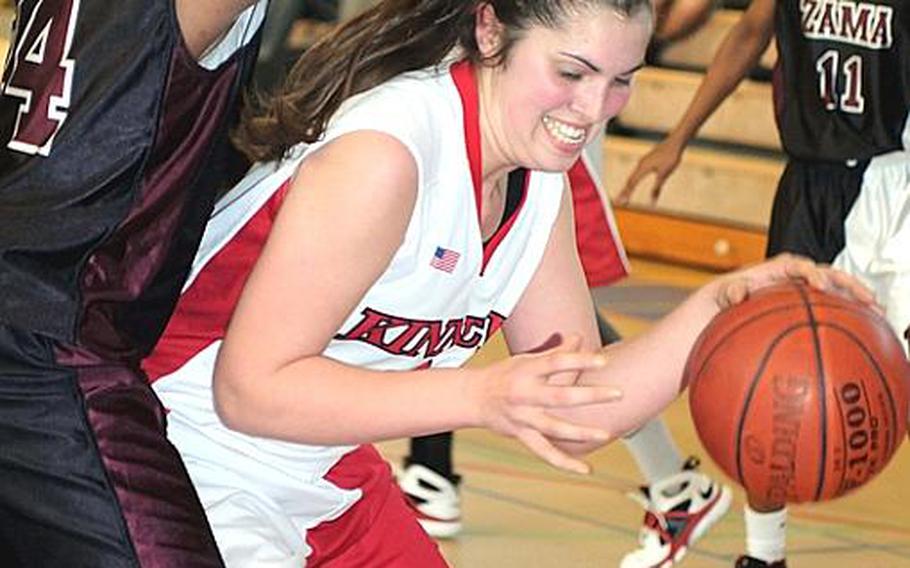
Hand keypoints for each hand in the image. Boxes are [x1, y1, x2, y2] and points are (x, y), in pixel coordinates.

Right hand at [467, 335, 621, 473]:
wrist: (473, 397)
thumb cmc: (505, 374)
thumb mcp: (526, 359)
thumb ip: (555, 352)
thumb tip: (579, 337)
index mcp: (527, 370)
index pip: (556, 363)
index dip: (579, 361)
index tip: (603, 361)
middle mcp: (525, 394)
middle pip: (560, 396)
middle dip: (590, 396)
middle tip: (618, 393)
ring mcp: (523, 417)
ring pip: (554, 427)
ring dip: (581, 432)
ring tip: (606, 434)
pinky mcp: (522, 435)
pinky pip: (545, 452)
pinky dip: (564, 462)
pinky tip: (586, 469)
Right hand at [615, 138, 683, 205]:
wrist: (675, 142)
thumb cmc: (670, 158)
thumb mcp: (664, 174)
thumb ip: (657, 188)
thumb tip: (652, 202)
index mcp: (643, 168)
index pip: (632, 184)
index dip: (626, 194)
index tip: (622, 202)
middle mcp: (640, 164)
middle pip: (630, 180)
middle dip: (624, 191)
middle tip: (619, 201)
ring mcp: (643, 161)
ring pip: (633, 176)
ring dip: (628, 186)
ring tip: (625, 194)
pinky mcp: (647, 160)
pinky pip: (637, 172)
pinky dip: (634, 180)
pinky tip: (634, 183)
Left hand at [712, 253, 879, 312]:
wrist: (730, 302)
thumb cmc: (728, 295)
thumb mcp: (726, 292)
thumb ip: (732, 290)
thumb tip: (738, 294)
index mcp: (779, 268)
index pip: (800, 266)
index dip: (812, 274)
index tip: (820, 286)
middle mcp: (798, 275)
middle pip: (829, 275)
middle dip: (849, 285)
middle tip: (866, 299)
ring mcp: (806, 288)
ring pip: (837, 290)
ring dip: (857, 299)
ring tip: (878, 313)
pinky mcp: (810, 302)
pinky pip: (833, 306)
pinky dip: (849, 314)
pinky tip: (866, 328)